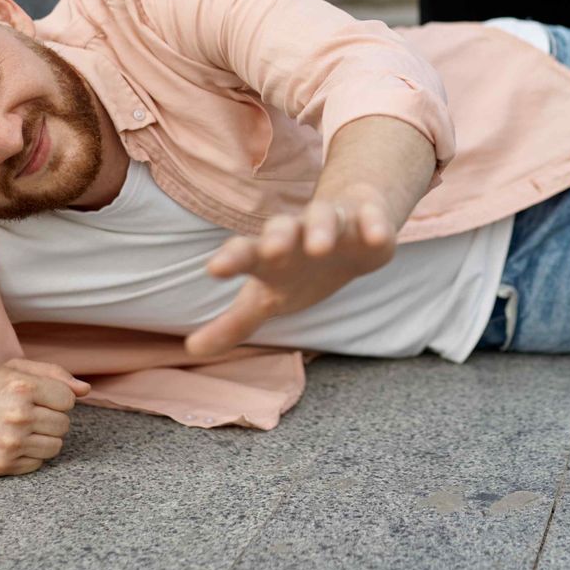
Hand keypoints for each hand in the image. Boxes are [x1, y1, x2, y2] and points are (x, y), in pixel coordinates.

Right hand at [0, 358, 91, 476]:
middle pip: (64, 425)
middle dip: (50, 420)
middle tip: (25, 417)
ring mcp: (10, 442)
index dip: (56, 400)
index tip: (38, 400)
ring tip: (19, 431)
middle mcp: (18, 415)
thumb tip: (86, 390)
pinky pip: (38, 463)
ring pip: (55, 447)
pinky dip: (28, 456)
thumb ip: (54, 374)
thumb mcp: (13, 370)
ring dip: (42, 440)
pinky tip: (9, 445)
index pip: (69, 400)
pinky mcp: (3, 465)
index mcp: (22, 386)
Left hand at [186, 188, 395, 358]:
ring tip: (319, 246)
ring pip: (325, 220)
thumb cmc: (298, 269)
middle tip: (273, 251)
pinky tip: (377, 237)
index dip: (231, 260)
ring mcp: (334, 223)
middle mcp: (298, 233)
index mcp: (270, 253)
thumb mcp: (267, 298)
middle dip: (278, 238)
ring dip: (321, 230)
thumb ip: (234, 323)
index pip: (245, 253)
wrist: (348, 230)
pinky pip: (372, 220)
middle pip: (283, 229)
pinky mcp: (368, 220)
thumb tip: (192, 349)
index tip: (215, 270)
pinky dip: (375, 227)